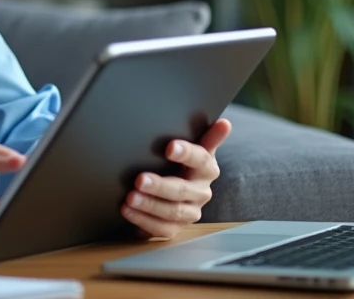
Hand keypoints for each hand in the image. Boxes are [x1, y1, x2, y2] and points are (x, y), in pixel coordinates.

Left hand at [121, 118, 231, 240]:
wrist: (181, 190)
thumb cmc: (184, 163)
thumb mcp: (196, 147)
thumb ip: (208, 136)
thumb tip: (225, 123)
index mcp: (208, 169)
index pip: (200, 160)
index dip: (187, 153)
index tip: (170, 147)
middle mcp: (201, 192)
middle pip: (182, 189)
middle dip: (160, 186)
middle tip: (140, 180)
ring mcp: (190, 212)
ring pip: (172, 211)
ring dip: (150, 205)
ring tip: (130, 198)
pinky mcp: (176, 228)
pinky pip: (162, 229)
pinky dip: (143, 221)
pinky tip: (128, 211)